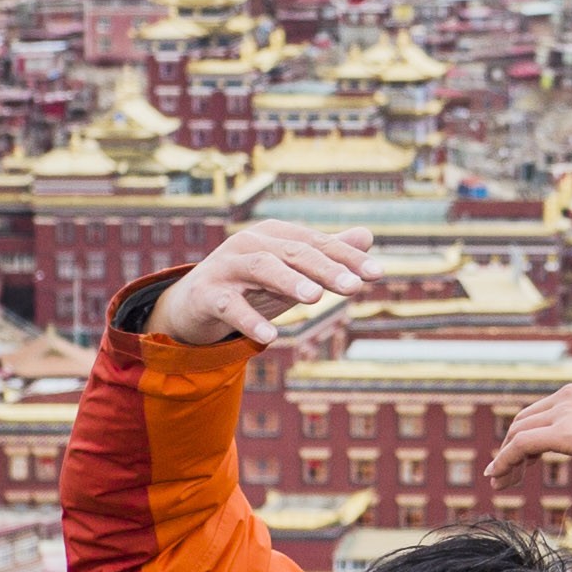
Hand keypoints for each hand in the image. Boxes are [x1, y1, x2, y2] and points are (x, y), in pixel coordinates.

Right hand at [157, 221, 381, 349]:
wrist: (194, 303)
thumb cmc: (251, 284)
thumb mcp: (292, 271)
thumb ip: (326, 255)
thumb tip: (367, 236)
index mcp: (275, 235)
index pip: (317, 244)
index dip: (347, 258)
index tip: (377, 274)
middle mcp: (251, 243)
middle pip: (294, 253)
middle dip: (325, 269)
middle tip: (353, 286)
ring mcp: (227, 267)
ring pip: (261, 268)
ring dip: (288, 281)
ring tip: (315, 298)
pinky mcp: (208, 295)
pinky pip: (230, 306)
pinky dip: (249, 319)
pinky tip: (270, 336)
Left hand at [482, 375, 571, 484]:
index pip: (548, 408)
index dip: (532, 431)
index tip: (526, 455)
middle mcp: (571, 393)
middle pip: (528, 417)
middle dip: (513, 444)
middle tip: (507, 470)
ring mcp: (564, 410)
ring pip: (520, 432)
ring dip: (506, 457)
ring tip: (499, 480)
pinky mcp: (561, 431)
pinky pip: (521, 445)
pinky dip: (504, 460)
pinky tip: (498, 477)